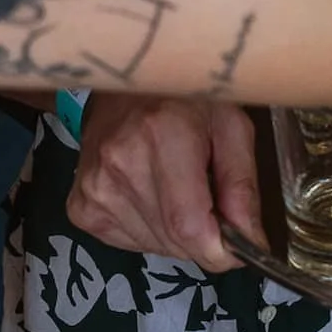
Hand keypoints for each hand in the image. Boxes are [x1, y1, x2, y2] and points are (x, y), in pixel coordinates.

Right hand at [63, 94, 263, 271]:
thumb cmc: (185, 98)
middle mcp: (120, 163)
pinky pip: (129, 243)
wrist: (125, 82)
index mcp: (162, 134)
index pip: (189, 225)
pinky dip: (150, 231)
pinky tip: (152, 196)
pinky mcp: (80, 206)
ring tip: (177, 190)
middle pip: (174, 240)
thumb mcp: (232, 126)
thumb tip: (251, 242)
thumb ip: (243, 184)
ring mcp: (94, 186)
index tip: (239, 247)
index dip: (221, 249)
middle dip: (203, 238)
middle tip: (210, 204)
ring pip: (154, 245)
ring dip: (176, 233)